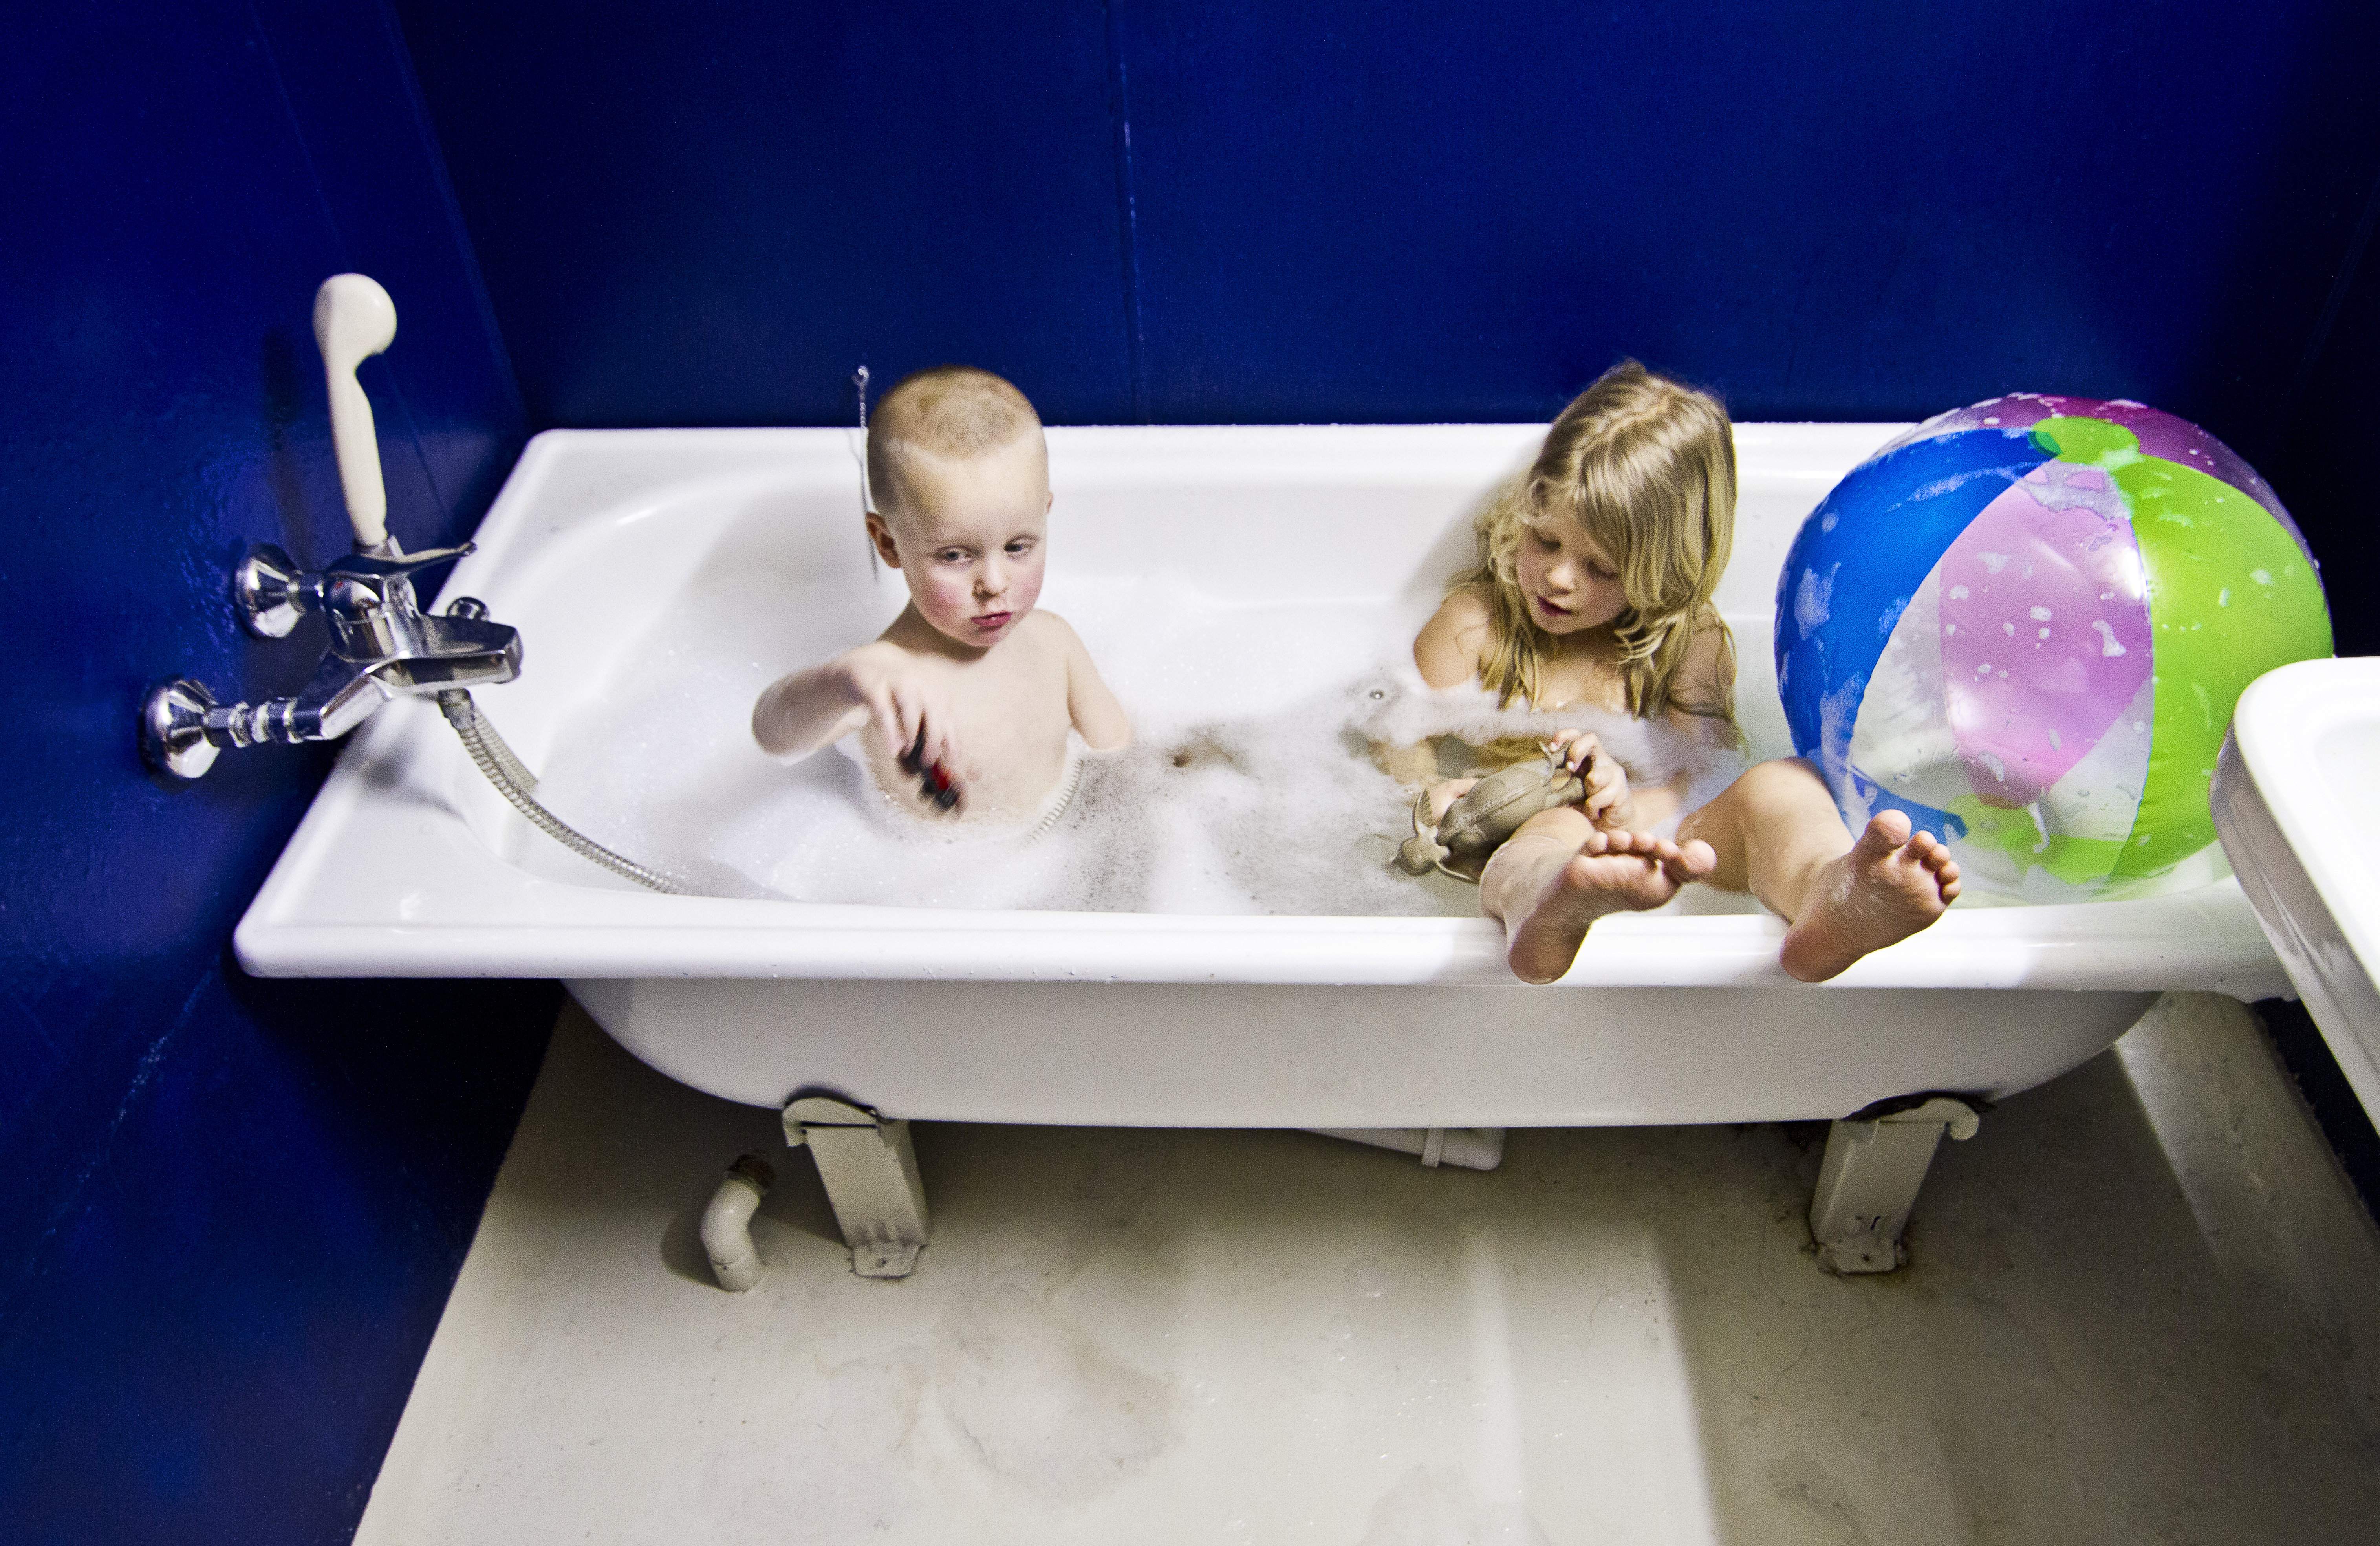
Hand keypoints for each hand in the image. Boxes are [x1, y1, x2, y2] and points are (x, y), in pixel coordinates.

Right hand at [837, 647, 963, 801]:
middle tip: (927, 761)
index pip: (948, 718)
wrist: (865, 668)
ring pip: (911, 708)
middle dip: (933, 741)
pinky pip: (884, 710)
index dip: (952, 740)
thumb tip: (935, 762)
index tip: (953, 760)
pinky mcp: (876, 685)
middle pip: (934, 712)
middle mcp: (920, 682)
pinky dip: (889, 732)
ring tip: (907, 752)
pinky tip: (892, 749)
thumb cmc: (893, 696)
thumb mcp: (912, 712)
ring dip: (911, 735)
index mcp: (934, 690)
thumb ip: (925, 732)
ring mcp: (898, 681)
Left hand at [1549, 730, 1632, 828]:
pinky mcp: (1621, 790)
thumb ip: (1558, 787)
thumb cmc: (1587, 805)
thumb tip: (1537, 784)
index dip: (1563, 736)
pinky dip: (1592, 808)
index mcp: (1586, 759)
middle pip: (1591, 739)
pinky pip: (1602, 796)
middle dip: (1576, 751)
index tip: (1551, 748)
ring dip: (1587, 790)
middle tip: (1569, 768)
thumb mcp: (1570, 793)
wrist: (1611, 824)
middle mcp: (1601, 761)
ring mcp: (1613, 773)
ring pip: (1597, 774)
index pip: (1576, 736)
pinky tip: (1594, 813)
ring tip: (1586, 802)